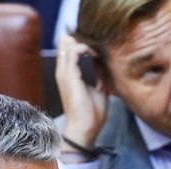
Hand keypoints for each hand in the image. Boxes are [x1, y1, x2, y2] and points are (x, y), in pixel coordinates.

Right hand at [55, 34, 107, 152]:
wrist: (86, 128)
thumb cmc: (91, 114)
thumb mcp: (99, 90)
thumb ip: (100, 76)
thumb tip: (105, 66)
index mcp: (69, 75)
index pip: (69, 50)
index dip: (82, 43)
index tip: (98, 47)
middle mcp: (64, 72)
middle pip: (65, 44)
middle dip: (81, 39)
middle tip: (97, 43)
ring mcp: (65, 73)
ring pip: (68, 44)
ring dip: (84, 42)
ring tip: (97, 50)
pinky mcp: (69, 75)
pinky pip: (73, 51)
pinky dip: (85, 48)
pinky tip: (95, 54)